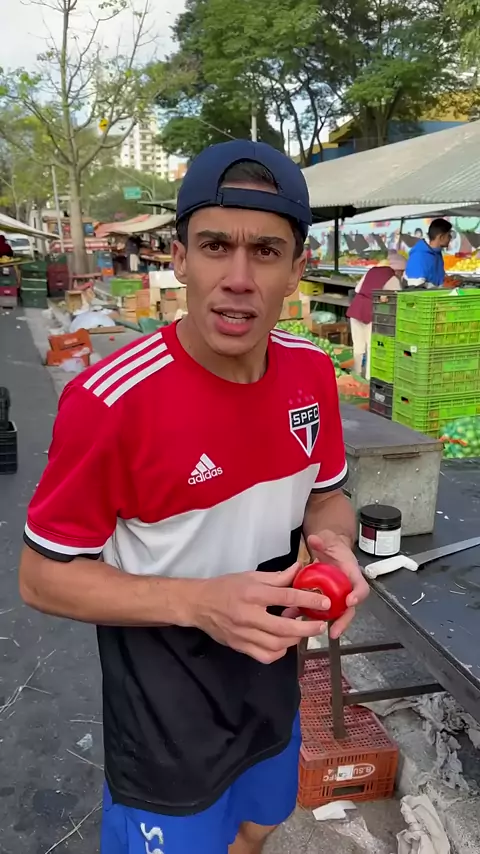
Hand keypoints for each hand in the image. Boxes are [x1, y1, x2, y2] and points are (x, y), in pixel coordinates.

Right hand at [193, 563, 330, 664]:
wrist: (199, 604)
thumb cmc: (226, 587)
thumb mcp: (251, 576)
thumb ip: (277, 577)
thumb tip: (299, 569)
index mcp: (252, 594)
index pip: (286, 596)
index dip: (308, 599)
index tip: (324, 602)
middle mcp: (248, 616)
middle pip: (283, 628)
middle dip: (306, 628)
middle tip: (319, 625)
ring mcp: (243, 634)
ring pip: (276, 646)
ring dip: (294, 641)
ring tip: (301, 632)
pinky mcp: (240, 646)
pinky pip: (265, 656)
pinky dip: (279, 652)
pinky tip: (284, 643)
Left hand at [306, 531, 368, 638]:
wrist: (327, 549)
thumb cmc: (332, 546)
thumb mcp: (328, 539)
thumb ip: (322, 540)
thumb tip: (314, 539)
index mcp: (351, 574)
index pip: (361, 587)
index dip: (358, 596)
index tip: (350, 602)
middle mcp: (346, 588)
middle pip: (349, 608)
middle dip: (343, 621)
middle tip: (334, 632)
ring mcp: (336, 596)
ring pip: (334, 614)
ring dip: (324, 624)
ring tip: (311, 632)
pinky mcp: (323, 600)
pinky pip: (318, 610)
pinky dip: (307, 616)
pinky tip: (294, 620)